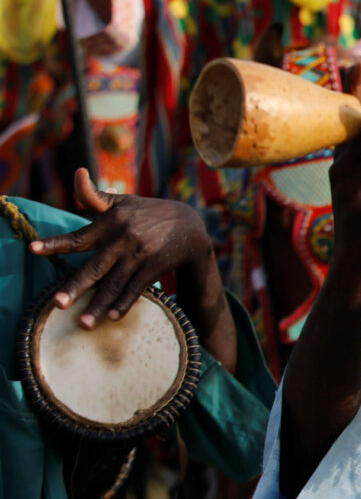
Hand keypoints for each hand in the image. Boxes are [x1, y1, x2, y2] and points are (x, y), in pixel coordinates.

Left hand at [29, 169, 216, 327]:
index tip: (33, 249)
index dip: (55, 243)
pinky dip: (125, 303)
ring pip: (115, 285)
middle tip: (58, 304)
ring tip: (83, 324)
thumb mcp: (123, 202)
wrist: (189, 226)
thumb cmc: (148, 213)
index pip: (78, 236)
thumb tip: (77, 173)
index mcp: (111, 222)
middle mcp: (123, 240)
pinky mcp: (154, 268)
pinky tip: (112, 317)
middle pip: (95, 268)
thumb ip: (94, 195)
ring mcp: (139, 256)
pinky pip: (137, 289)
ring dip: (99, 305)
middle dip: (76, 286)